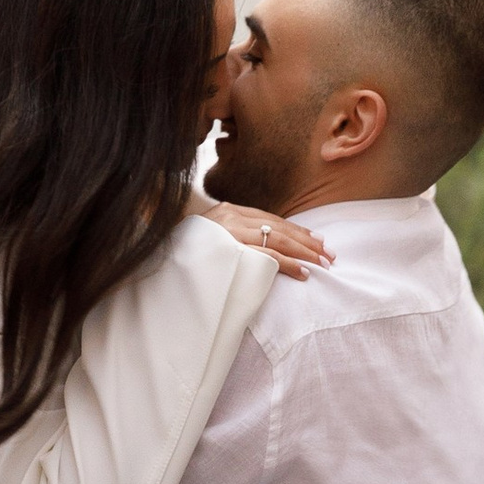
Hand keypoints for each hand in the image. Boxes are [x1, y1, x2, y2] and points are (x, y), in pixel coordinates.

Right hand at [190, 191, 331, 277]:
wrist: (152, 257)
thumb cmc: (179, 254)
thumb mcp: (206, 240)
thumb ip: (229, 240)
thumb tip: (252, 251)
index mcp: (227, 211)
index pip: (270, 219)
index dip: (296, 231)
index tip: (317, 242)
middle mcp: (230, 216)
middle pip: (279, 227)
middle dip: (308, 242)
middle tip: (330, 255)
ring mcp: (229, 231)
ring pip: (278, 238)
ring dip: (304, 253)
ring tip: (323, 264)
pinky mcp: (228, 248)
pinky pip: (266, 255)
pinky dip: (288, 263)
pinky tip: (303, 272)